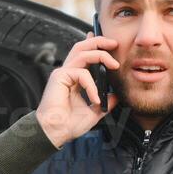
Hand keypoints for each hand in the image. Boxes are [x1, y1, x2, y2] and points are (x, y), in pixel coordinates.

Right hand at [35, 32, 119, 147]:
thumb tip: (117, 96)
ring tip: (114, 65)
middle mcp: (67, 72)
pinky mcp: (59, 77)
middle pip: (82, 46)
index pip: (84, 55)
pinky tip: (95, 99)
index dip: (94, 44)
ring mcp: (62, 73)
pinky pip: (82, 74)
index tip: (109, 43)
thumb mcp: (94, 112)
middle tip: (115, 44)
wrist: (55, 133)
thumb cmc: (69, 124)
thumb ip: (105, 102)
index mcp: (73, 78)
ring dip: (101, 55)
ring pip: (82, 53)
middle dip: (99, 41)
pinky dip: (92, 86)